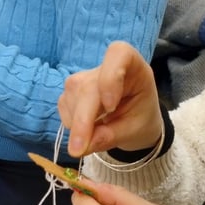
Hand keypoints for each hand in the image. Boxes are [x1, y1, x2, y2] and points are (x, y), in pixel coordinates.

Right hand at [58, 41, 162, 156]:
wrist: (134, 119)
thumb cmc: (139, 118)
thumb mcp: (133, 131)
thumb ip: (110, 137)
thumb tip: (82, 147)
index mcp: (134, 67)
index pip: (119, 54)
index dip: (110, 77)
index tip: (110, 106)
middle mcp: (106, 67)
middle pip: (87, 87)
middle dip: (82, 120)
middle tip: (78, 150)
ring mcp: (84, 77)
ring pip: (71, 98)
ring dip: (77, 124)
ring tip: (96, 134)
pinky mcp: (70, 90)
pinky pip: (64, 107)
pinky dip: (71, 123)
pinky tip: (86, 128)